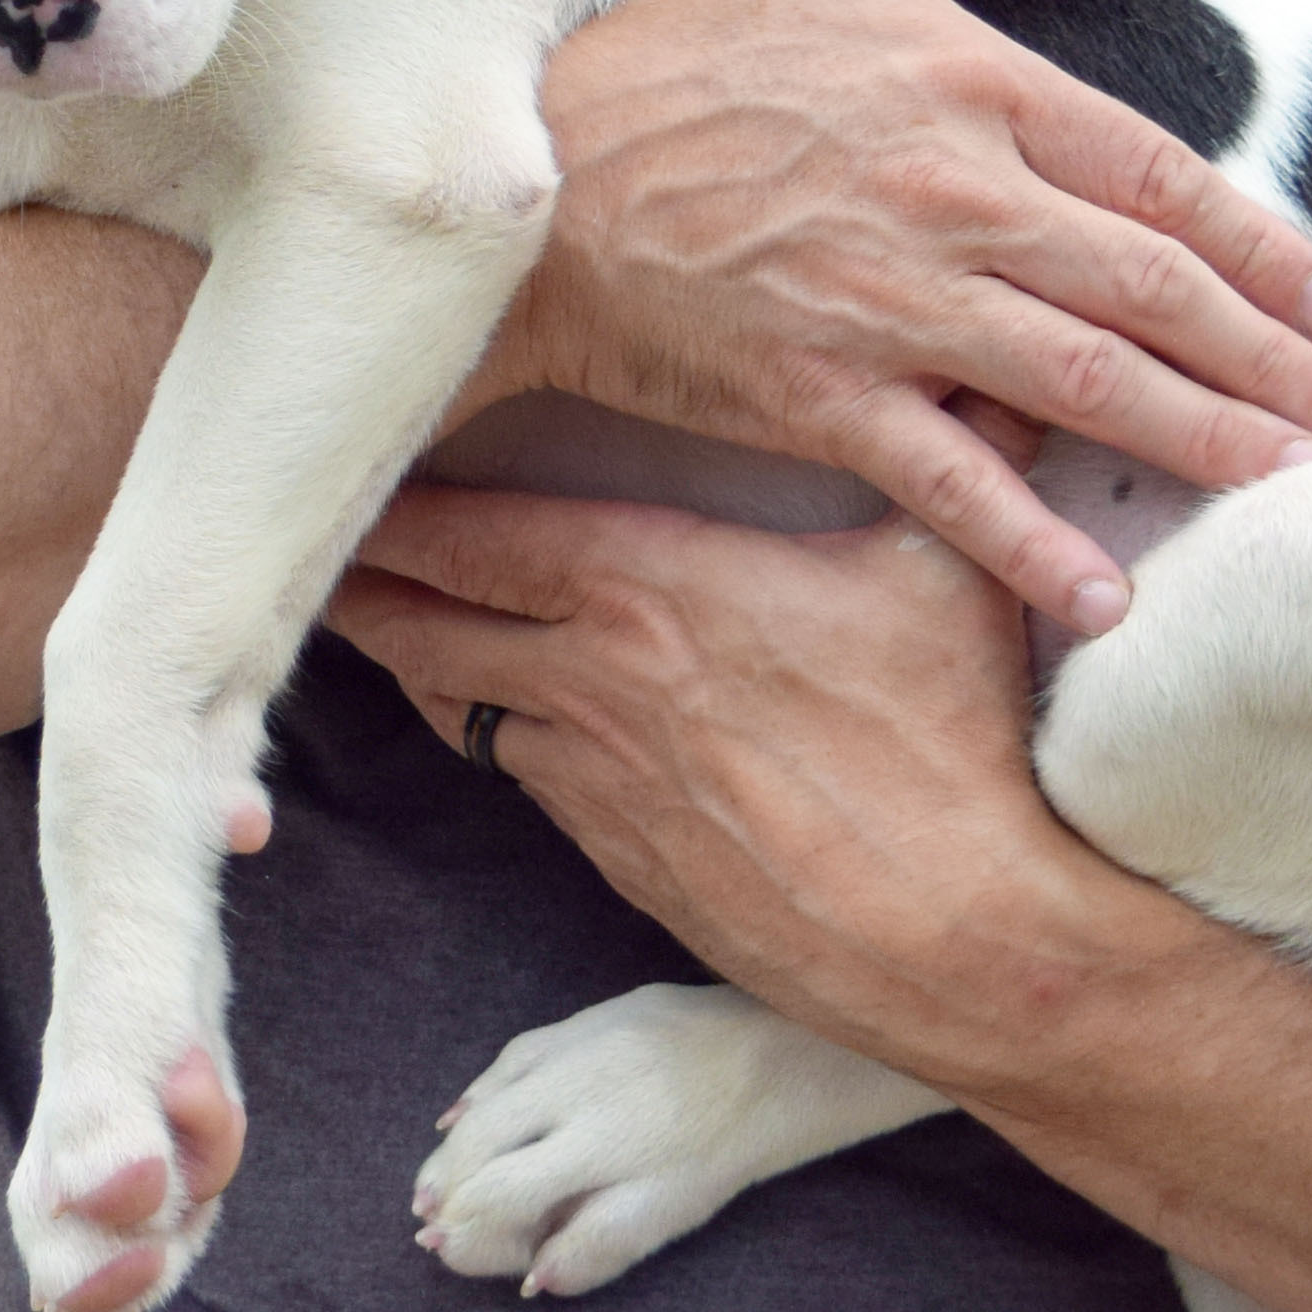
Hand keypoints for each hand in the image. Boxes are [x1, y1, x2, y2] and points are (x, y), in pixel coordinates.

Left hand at [324, 478, 1166, 1079]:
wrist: (960, 937)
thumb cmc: (961, 744)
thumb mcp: (950, 574)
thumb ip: (957, 458)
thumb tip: (1004, 373)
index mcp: (649, 583)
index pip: (468, 529)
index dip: (393, 501)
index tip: (340, 468)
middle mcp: (592, 676)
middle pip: (421, 618)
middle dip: (361, 578)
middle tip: (308, 544)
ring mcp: (595, 778)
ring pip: (461, 702)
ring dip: (423, 658)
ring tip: (390, 617)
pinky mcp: (617, 860)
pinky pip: (527, 776)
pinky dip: (500, 733)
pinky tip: (506, 711)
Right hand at [476, 0, 1311, 633]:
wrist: (524, 182)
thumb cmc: (676, 55)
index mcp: (971, 85)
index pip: (1155, 174)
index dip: (1260, 245)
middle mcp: (957, 200)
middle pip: (1150, 287)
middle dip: (1266, 358)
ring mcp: (895, 307)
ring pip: (1087, 382)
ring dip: (1201, 438)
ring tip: (1288, 484)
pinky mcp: (826, 400)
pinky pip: (955, 485)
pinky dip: (1034, 546)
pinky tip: (1110, 599)